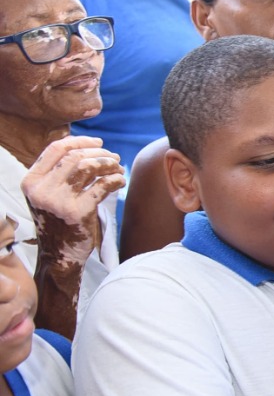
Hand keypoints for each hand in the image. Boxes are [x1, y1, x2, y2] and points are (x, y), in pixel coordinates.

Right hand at [21, 136, 123, 269]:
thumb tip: (87, 145)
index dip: (80, 141)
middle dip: (100, 153)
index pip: (56, 148)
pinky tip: (120, 181)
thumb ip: (59, 172)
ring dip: (109, 164)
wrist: (59, 255)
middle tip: (114, 158)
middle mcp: (41, 189)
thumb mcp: (48, 195)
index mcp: (31, 181)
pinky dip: (116, 179)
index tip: (98, 142)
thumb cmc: (58, 221)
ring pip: (89, 167)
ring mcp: (58, 201)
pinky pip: (102, 186)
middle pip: (76, 156)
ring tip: (118, 169)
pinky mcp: (77, 212)